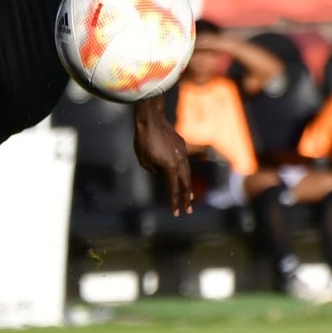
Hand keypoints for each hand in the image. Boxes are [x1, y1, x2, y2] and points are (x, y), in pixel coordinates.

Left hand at [132, 96, 193, 215]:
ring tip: (188, 196)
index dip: (174, 202)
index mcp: (170, 167)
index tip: (177, 213)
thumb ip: (154, 170)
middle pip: (185, 183)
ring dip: (187, 185)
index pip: (173, 189)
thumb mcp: (143, 160)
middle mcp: (180, 161)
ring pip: (187, 172)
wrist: (150, 119)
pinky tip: (182, 174)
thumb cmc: (143, 140)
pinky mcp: (181, 145)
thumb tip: (161, 173)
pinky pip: (184, 160)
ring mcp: (182, 152)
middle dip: (186, 198)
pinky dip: (184, 170)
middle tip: (188, 209)